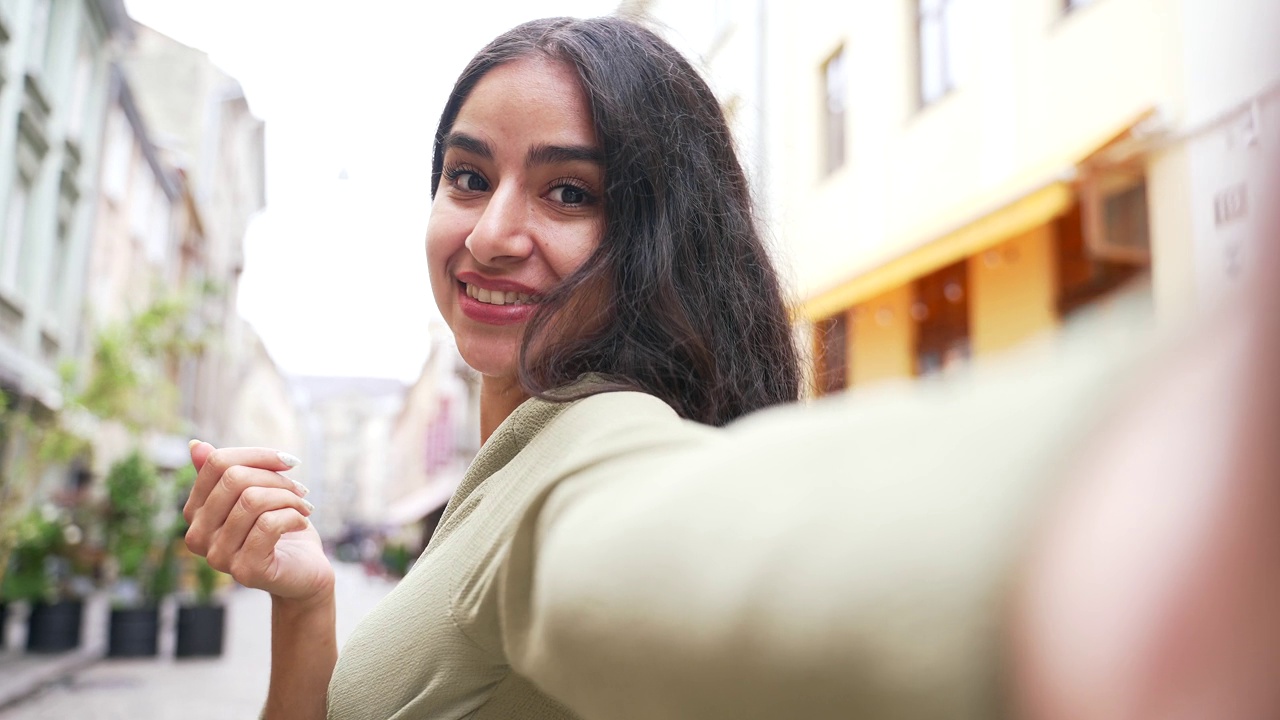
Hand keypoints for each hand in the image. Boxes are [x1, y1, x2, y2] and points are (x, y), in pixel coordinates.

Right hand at [183, 442, 333, 604]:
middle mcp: (197, 536)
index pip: (217, 463)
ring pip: (253, 500)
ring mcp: (218, 557)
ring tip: (303, 507)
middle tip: (299, 490)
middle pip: (234, 479)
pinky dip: (294, 517)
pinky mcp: (244, 571)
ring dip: (289, 498)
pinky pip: (269, 524)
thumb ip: (225, 472)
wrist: (305, 572)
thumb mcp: (255, 493)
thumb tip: (195, 445)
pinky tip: (302, 523)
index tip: (288, 461)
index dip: (258, 455)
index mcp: (195, 512)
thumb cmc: (280, 529)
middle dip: (276, 478)